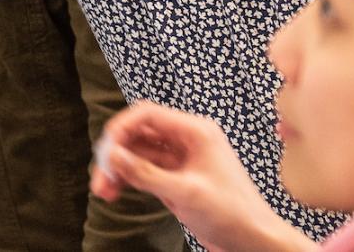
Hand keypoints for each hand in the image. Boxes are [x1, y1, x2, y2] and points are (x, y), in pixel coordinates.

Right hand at [91, 103, 305, 251]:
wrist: (252, 239)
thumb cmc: (232, 212)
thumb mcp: (185, 192)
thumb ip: (146, 172)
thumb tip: (112, 155)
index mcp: (196, 132)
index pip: (148, 114)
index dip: (121, 128)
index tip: (105, 150)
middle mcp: (186, 140)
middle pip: (139, 134)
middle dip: (116, 153)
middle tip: (100, 176)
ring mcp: (180, 160)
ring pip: (138, 154)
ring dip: (119, 169)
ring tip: (103, 190)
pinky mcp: (175, 179)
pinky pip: (144, 171)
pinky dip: (128, 179)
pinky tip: (114, 192)